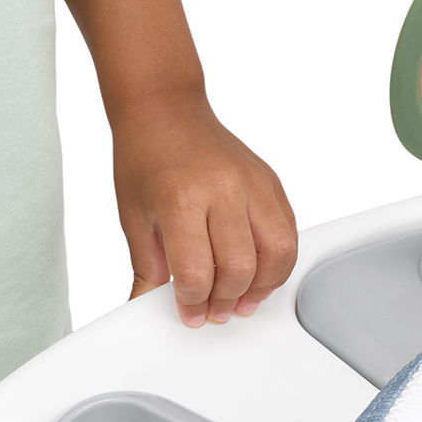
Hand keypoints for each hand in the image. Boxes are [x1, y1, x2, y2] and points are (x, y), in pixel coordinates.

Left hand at [113, 88, 297, 325]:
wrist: (164, 110)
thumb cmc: (144, 157)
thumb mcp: (132, 217)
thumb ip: (146, 268)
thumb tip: (144, 308)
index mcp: (181, 199)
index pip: (196, 272)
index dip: (192, 302)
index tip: (189, 311)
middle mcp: (223, 189)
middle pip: (240, 267)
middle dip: (227, 300)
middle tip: (214, 310)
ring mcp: (253, 183)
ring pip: (278, 253)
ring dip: (262, 286)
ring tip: (242, 298)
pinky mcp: (270, 181)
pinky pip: (289, 231)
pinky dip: (279, 261)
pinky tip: (260, 272)